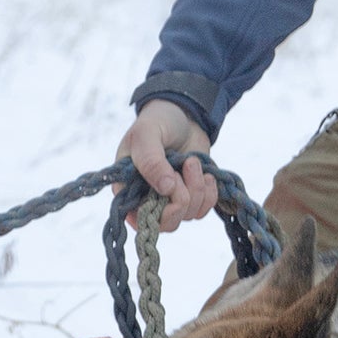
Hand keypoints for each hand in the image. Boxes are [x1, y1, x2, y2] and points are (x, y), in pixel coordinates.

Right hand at [116, 99, 217, 232]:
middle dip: (182, 199)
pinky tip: (207, 174)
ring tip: (192, 161)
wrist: (184, 113)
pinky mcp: (191, 195)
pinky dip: (209, 193)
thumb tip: (166, 189)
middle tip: (185, 167)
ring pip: (187, 215)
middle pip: (166, 223)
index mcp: (128, 188)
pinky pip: (203, 210)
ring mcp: (171, 199)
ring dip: (197, 189)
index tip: (168, 186)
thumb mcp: (147, 135)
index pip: (138, 218)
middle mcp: (148, 199)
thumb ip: (151, 160)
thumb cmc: (157, 121)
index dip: (156, 210)